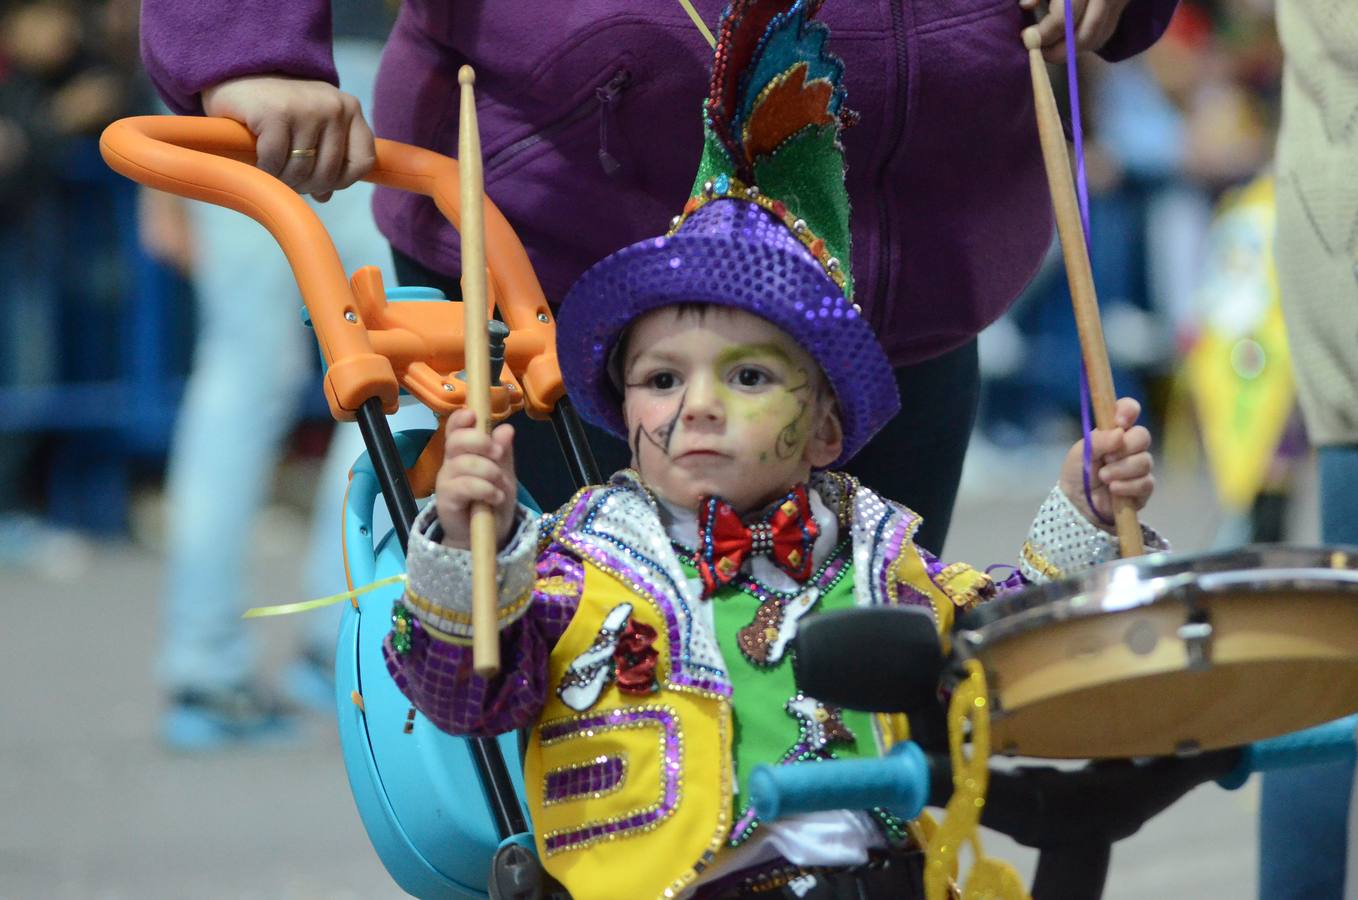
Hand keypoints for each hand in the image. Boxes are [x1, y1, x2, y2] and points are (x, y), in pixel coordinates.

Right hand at [201, 74, 375, 200]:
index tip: (321, 182)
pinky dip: (265, 170)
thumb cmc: (278, 109)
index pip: (363, 160)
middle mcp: (333, 106)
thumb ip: (325, 159)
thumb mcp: (311, 129)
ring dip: (283, 179)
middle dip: (306, 185)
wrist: (237, 74)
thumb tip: (325, 196)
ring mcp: (306, 108)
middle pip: (330, 172)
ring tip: (273, 169)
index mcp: (350, 109)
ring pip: (301, 170)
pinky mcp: (276, 112)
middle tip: (288, 179)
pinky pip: (275, 162)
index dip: (343, 180)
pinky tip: (258, 162)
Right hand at [435, 409, 518, 550]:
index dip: (461, 418)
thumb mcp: (505, 473)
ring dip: (489, 472)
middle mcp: (451, 462)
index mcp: (463, 451)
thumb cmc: (493, 499)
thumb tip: (506, 428)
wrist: (486, 535)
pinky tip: (496, 497)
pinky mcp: (446, 499)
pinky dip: (485, 489)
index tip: (473, 415)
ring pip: (464, 463)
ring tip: (500, 486)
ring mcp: (446, 480)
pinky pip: (464, 485)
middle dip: (480, 442)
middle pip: (456, 440)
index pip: (454, 427)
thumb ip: (503, 452)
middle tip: (498, 454)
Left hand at [1019, 0, 1134, 61]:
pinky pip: (1107, 31)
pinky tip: (1070, 43)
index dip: (1044, 34)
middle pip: (1085, 33)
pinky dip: (1088, 43)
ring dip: (1074, 50)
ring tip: (1051, 49)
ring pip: (1099, 36)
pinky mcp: (1122, 4)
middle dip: (1060, 51)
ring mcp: (1117, 0)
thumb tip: (1026, 5)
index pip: (1064, 18)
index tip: (1027, 38)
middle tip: (1039, 53)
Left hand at [1059, 397, 1153, 527]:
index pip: (1129, 410)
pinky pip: (1145, 482)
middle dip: (1124, 448)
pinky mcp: (1144, 487)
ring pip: (1144, 461)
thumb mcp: (1080, 453)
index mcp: (1114, 431)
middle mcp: (1130, 446)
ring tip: (1104, 478)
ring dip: (1121, 470)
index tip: (1120, 422)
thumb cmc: (1078, 473)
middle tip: (1106, 458)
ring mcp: (1139, 466)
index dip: (1128, 411)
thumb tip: (1119, 433)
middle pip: (1143, 436)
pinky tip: (1113, 490)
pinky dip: (1127, 486)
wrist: (1078, 503)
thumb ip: (1098, 440)